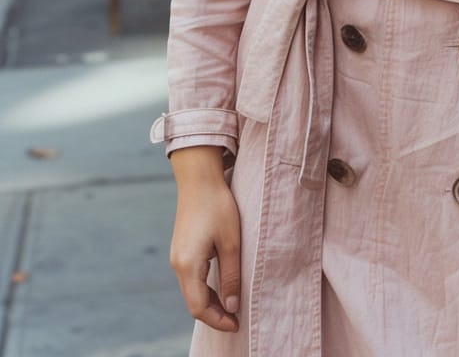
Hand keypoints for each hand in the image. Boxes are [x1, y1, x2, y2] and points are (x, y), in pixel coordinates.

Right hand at [170, 151, 240, 332]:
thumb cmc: (217, 206)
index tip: (237, 324)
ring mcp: (177, 256)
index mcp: (188, 265)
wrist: (198, 177)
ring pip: (192, 291)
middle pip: (193, 302)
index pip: (199, 307)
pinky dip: (205, 288)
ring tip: (232, 305)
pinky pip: (191, 278)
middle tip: (237, 318)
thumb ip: (231, 276)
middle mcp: (178, 264)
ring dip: (210, 301)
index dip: (218, 320)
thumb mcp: (230, 242)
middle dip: (214, 314)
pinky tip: (220, 286)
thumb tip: (232, 306)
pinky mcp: (181, 249)